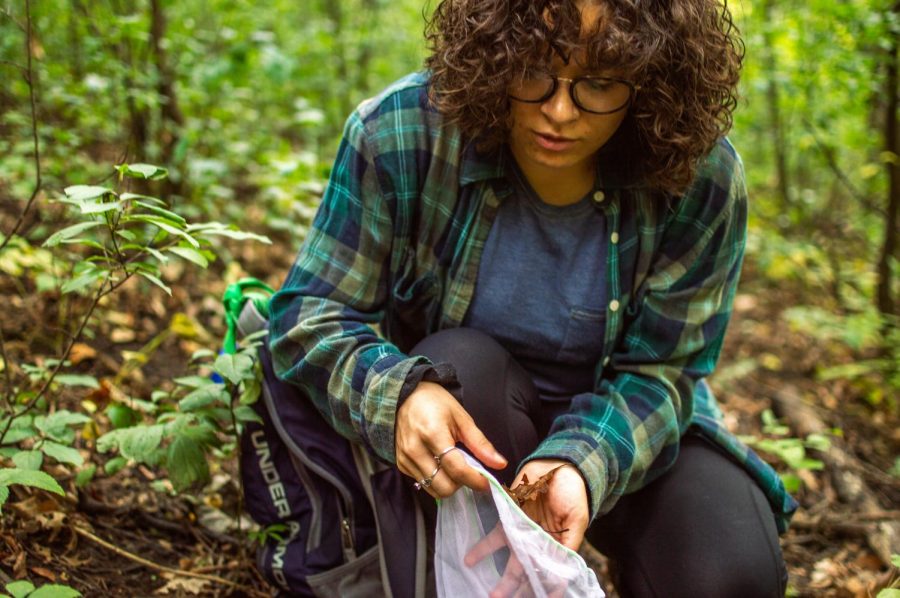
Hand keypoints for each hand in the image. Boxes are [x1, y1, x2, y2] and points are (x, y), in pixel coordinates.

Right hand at [395, 381, 506, 497]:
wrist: (405, 395)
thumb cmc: (435, 402)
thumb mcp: (461, 417)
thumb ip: (480, 443)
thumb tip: (500, 464)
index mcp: (433, 434)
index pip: (457, 469)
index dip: (476, 480)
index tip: (487, 483)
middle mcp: (415, 450)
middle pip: (444, 487)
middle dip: (461, 484)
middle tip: (469, 471)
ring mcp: (406, 459)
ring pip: (433, 489)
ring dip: (449, 484)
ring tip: (454, 466)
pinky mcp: (401, 464)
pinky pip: (423, 483)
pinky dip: (436, 479)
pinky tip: (440, 464)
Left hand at [463, 459, 588, 597]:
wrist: (560, 465)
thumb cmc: (573, 493)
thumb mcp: (577, 519)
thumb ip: (569, 544)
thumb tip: (565, 570)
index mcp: (554, 546)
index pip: (546, 574)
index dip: (543, 589)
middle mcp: (535, 542)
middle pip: (523, 571)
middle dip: (513, 588)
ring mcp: (520, 530)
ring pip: (507, 558)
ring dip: (496, 572)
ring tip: (486, 588)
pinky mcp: (507, 516)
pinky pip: (493, 535)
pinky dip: (482, 548)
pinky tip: (470, 559)